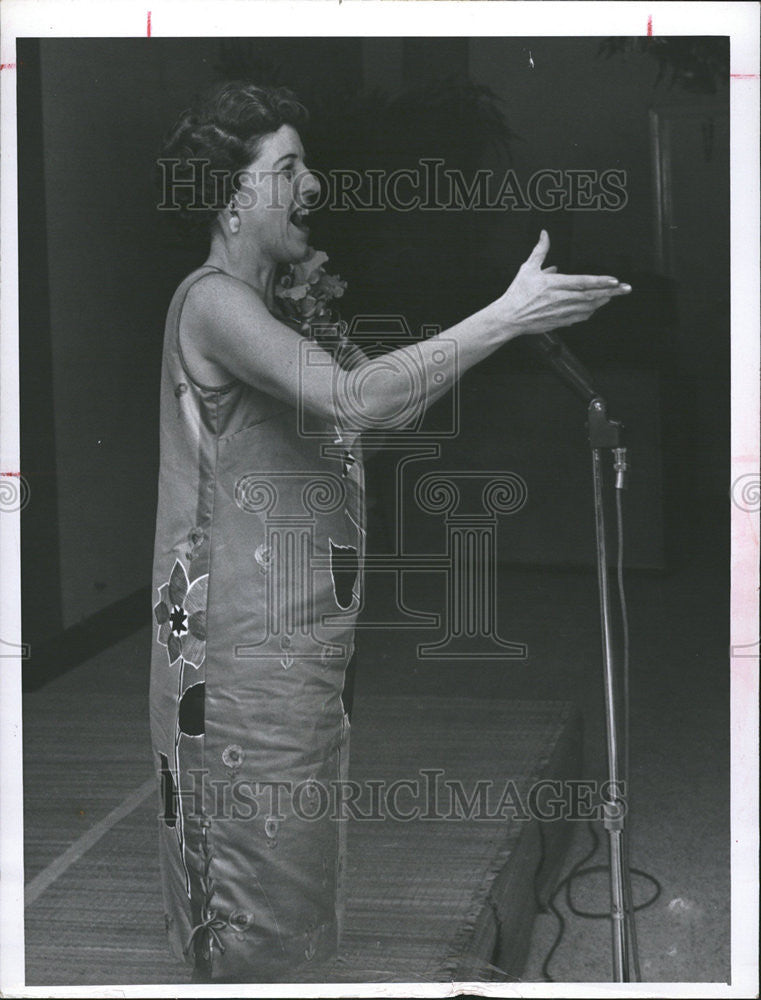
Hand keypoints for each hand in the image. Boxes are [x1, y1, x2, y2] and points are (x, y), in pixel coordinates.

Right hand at [494, 230, 630, 337]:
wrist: (509, 317)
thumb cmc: (517, 293)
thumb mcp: (528, 268)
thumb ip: (540, 250)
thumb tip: (545, 234)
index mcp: (554, 284)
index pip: (582, 282)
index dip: (600, 281)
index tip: (614, 280)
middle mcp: (560, 299)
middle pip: (591, 295)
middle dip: (611, 292)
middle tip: (626, 289)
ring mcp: (561, 312)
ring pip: (588, 307)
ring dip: (603, 301)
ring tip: (614, 295)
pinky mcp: (559, 321)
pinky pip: (580, 317)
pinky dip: (590, 312)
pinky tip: (596, 307)